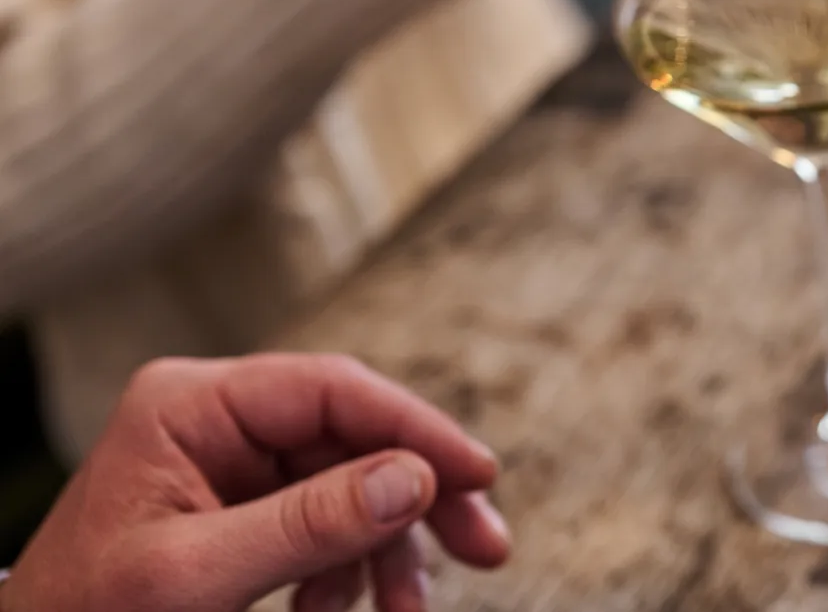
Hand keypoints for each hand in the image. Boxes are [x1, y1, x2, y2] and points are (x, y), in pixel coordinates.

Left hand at [4, 355, 510, 611]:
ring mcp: (232, 463)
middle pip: (355, 434)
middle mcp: (218, 419)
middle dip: (419, 497)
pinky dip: (349, 570)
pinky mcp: (242, 509)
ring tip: (409, 610)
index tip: (478, 477)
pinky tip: (343, 610)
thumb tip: (412, 479)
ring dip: (389, 549)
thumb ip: (305, 524)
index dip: (416, 429)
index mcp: (191, 404)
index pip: (334, 390)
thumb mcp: (194, 578)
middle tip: (485, 547)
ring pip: (352, 483)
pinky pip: (325, 523)